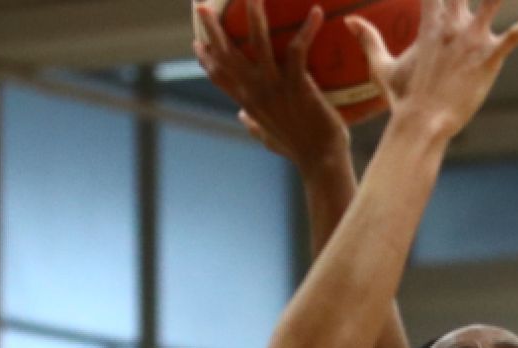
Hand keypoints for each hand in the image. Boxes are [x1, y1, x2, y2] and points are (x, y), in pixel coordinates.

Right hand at [193, 0, 363, 167]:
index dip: (206, 59)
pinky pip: (298, 50)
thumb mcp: (269, 137)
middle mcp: (255, 93)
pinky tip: (315, 12)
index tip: (196, 42)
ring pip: (258, 44)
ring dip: (254, 16)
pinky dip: (307, 29)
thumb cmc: (299, 150)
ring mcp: (274, 88)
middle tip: (201, 5)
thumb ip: (253, 125)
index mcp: (248, 104)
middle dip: (213, 29)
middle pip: (228, 55)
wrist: (320, 162)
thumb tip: (242, 117)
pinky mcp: (297, 86)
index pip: (220, 78)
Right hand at [350, 0, 517, 136]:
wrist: (422, 123)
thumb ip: (368, 39)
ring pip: (493, 0)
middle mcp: (451, 24)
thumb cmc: (403, 99)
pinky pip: (516, 35)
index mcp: (429, 23)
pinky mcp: (489, 58)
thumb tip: (347, 20)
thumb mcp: (381, 66)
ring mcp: (471, 39)